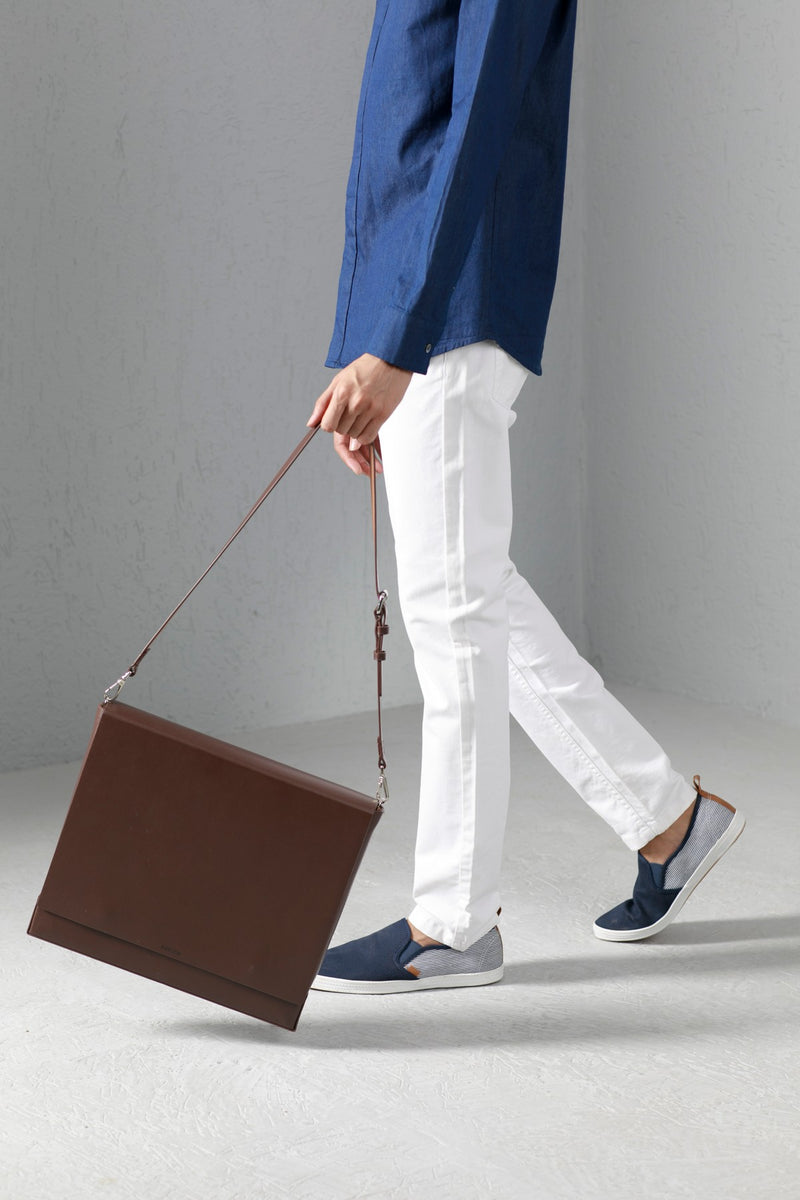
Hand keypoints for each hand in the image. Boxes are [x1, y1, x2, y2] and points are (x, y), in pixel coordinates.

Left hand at [306, 353, 411, 475]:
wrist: (391, 360)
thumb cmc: (365, 368)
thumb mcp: (338, 380)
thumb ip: (323, 403)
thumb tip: (311, 422)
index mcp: (342, 393)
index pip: (328, 425)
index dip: (329, 424)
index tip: (334, 419)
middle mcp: (356, 402)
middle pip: (341, 431)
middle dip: (342, 426)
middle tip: (349, 414)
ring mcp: (370, 409)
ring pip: (354, 435)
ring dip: (354, 430)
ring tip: (359, 416)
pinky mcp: (383, 414)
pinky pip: (368, 436)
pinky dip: (365, 435)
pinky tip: (366, 424)